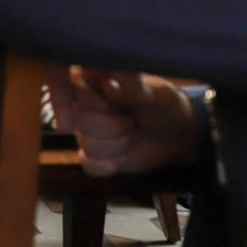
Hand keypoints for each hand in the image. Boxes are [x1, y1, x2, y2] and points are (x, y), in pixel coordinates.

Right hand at [48, 66, 199, 176]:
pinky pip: (88, 165)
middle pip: (82, 121)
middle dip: (114, 127)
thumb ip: (129, 87)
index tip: (106, 107)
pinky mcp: (92, 153)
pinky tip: (121, 160)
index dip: (85, 102)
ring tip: (133, 134)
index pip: (70, 87)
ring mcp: (86, 129)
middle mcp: (84, 103)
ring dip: (119, 146)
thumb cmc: (163, 105)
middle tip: (132, 121)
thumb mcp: (152, 93)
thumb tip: (108, 85)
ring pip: (87, 144)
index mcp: (93, 80)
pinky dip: (107, 166)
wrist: (177, 133)